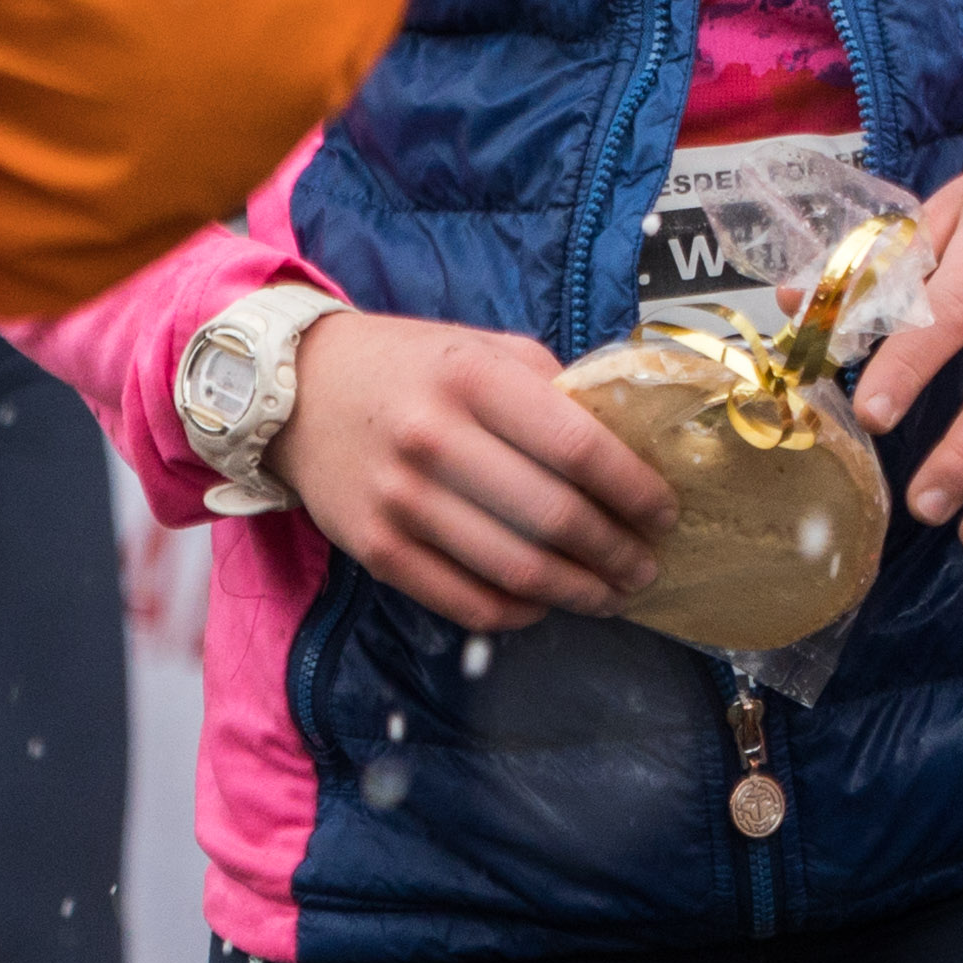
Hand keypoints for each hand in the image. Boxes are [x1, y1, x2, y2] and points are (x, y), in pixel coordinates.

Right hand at [265, 310, 671, 630]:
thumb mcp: (483, 349)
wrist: (299, 389)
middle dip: (616, 553)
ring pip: (514, 569)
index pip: (579, 447)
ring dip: (579, 592)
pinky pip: (464, 601)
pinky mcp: (375, 548)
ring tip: (610, 594)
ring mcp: (400, 499)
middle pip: (554, 517)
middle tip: (646, 567)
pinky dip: (517, 613)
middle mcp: (434, 438)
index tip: (664, 514)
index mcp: (473, 378)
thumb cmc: (411, 368)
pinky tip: (545, 603)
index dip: (634, 491)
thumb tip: (628, 447)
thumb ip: (552, 390)